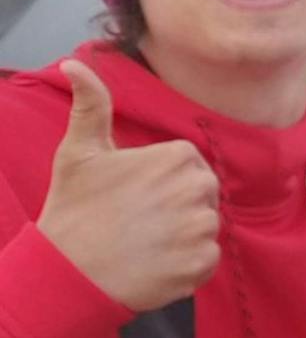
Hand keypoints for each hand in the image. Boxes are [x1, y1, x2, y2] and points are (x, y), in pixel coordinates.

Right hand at [36, 60, 220, 311]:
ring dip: (183, 236)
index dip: (163, 181)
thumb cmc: (75, 210)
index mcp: (177, 158)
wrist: (66, 275)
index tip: (136, 196)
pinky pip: (207, 259)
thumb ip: (91, 105)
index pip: (189, 165)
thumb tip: (75, 63)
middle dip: (179, 206)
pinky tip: (155, 265)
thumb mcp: (80, 153)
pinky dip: (187, 265)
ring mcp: (202, 229)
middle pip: (203, 194)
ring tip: (145, 243)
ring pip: (206, 226)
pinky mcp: (202, 264)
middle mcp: (197, 189)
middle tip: (139, 221)